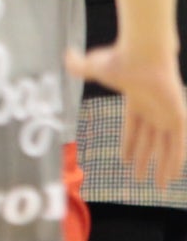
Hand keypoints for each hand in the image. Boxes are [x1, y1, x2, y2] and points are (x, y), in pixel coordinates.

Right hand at [67, 46, 186, 186]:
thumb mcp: (94, 66)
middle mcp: (153, 110)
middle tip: (139, 179)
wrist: (144, 54)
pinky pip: (178, 144)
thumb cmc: (120, 59)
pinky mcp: (178, 117)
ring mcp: (166, 114)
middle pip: (149, 141)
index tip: (125, 161)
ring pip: (165, 146)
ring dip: (162, 166)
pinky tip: (172, 175)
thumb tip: (65, 56)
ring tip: (157, 186)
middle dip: (145, 160)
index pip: (133, 128)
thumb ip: (79, 66)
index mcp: (136, 100)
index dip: (129, 145)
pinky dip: (175, 160)